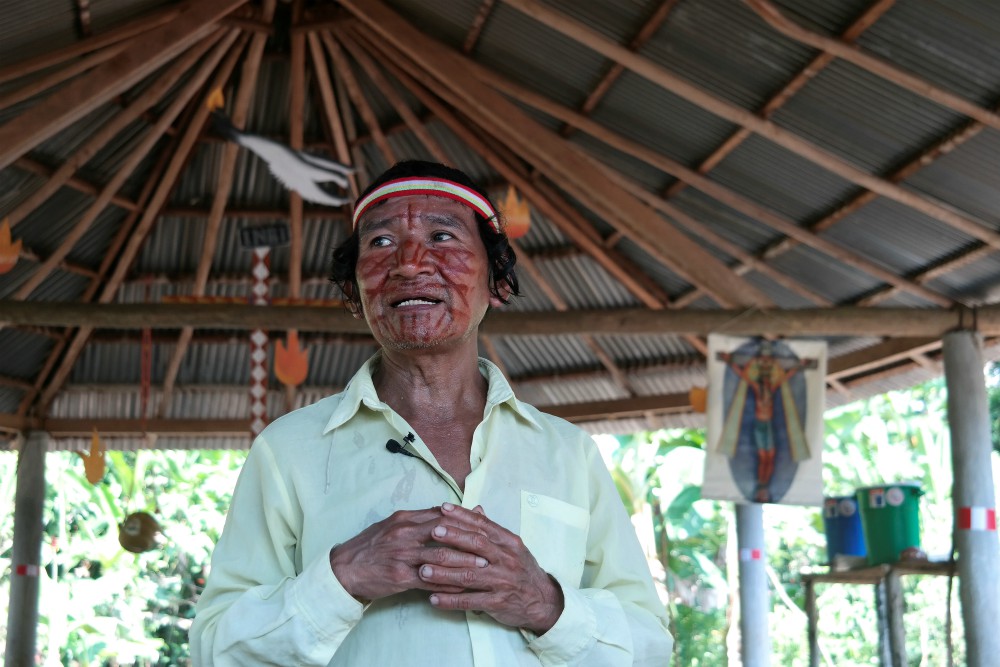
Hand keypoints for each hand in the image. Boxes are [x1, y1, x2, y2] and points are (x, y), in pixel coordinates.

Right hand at [329, 507, 488, 601]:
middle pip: (444, 533)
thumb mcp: (394, 525)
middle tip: (490, 546)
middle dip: (469, 540)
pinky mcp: (399, 576)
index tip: (483, 524)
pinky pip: (429, 580)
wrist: (344, 568)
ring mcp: (402, 555)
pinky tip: (462, 587)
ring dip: (464, 562)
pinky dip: (448, 584)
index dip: (463, 519)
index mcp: (404, 519)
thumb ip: (421, 518)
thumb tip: (448, 510)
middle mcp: (404, 534)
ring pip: (440, 557)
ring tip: (483, 567)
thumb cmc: (372, 546)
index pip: (440, 515)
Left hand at [419, 503, 563, 634]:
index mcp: (509, 542)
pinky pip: (470, 601)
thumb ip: (492, 529)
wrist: (543, 600)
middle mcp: (506, 560)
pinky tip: (433, 598)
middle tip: (432, 532)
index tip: (443, 508)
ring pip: (469, 575)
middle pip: (476, 545)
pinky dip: (450, 601)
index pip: (483, 525)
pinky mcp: (497, 603)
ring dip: (444, 573)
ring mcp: (501, 581)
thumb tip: (477, 508)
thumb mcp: (512, 547)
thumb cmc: (523, 570)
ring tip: (423, 570)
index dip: (462, 516)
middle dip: (453, 538)